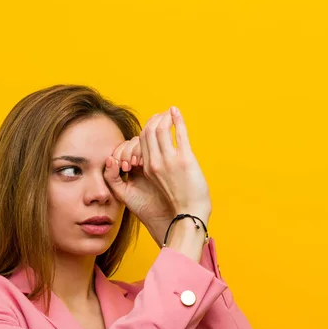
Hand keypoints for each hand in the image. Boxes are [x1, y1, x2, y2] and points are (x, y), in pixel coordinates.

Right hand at [103, 107, 210, 242]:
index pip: (140, 141)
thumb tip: (155, 159)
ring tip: (170, 112)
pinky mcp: (186, 160)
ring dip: (165, 117)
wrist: (188, 216)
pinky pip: (179, 133)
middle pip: (148, 131)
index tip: (155, 125)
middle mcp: (155, 163)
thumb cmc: (175, 205)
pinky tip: (176, 112)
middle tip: (163, 115)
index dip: (147, 129)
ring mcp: (170, 160)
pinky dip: (177, 119)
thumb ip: (152, 171)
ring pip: (160, 128)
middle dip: (155, 119)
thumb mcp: (155, 186)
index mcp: (147, 169)